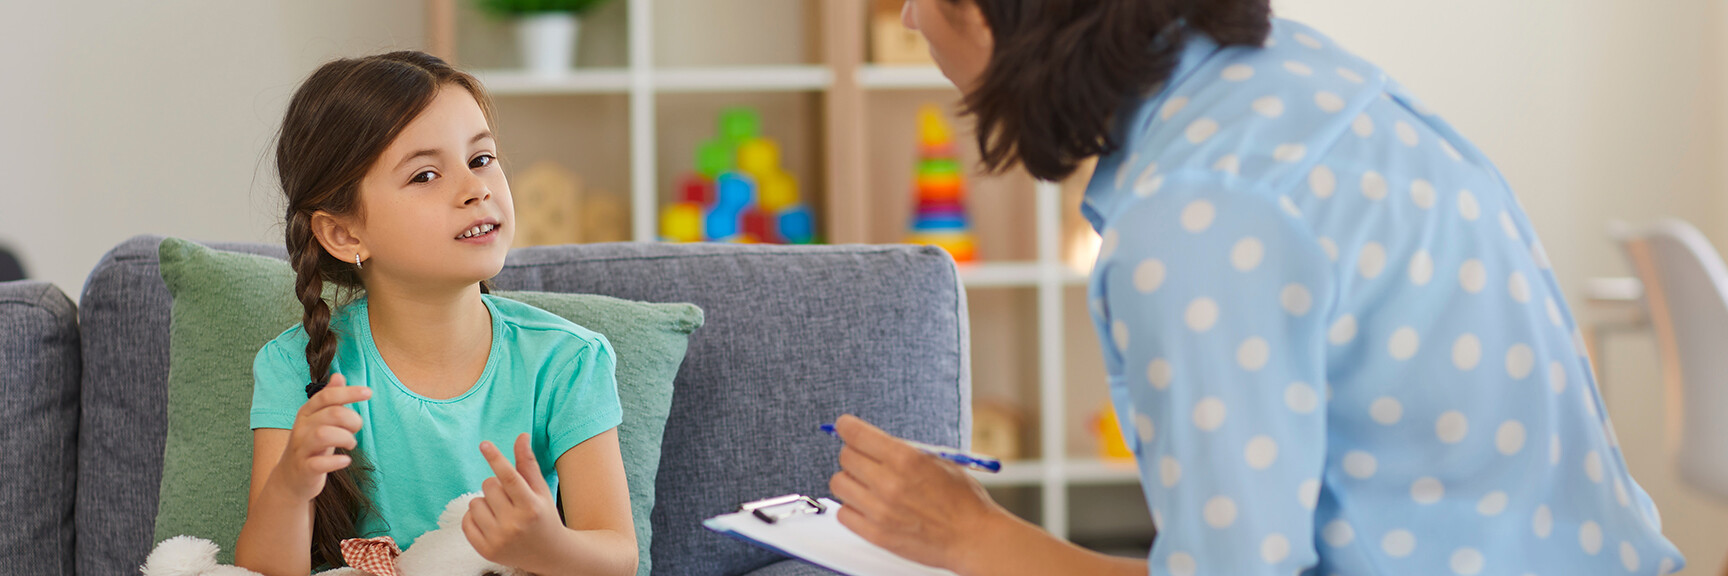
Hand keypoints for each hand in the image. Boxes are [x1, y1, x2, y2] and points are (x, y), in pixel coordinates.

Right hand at [271, 373, 368, 500]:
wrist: (290, 479)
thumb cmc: (311, 445)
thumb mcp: (319, 420)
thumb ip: (330, 399)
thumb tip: (339, 376)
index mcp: (306, 413)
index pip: (327, 396)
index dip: (348, 392)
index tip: (368, 392)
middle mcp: (301, 428)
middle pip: (332, 414)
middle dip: (352, 419)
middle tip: (356, 429)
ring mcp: (301, 449)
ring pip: (323, 435)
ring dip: (346, 438)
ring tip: (351, 444)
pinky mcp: (304, 468)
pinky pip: (320, 463)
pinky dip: (337, 461)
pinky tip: (345, 460)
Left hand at [463, 433, 567, 572]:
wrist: (549, 554)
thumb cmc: (544, 517)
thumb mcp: (541, 490)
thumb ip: (528, 464)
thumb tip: (521, 436)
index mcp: (531, 507)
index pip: (510, 478)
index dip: (496, 459)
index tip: (484, 444)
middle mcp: (514, 524)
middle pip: (489, 486)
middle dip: (496, 485)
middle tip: (509, 497)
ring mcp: (498, 539)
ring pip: (475, 502)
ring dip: (484, 502)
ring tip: (500, 511)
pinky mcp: (485, 550)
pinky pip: (466, 521)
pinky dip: (474, 516)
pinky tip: (489, 521)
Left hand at [827, 414, 1009, 571]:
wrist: (973, 538)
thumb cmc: (963, 500)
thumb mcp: (939, 461)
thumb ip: (905, 451)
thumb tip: (874, 442)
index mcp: (906, 459)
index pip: (857, 434)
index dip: (846, 426)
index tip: (844, 426)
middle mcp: (889, 483)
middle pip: (845, 457)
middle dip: (853, 454)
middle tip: (864, 460)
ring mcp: (880, 511)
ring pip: (839, 484)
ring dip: (850, 481)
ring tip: (867, 485)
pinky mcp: (876, 534)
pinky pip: (843, 513)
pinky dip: (852, 507)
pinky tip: (867, 506)